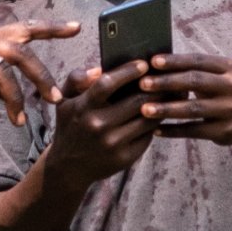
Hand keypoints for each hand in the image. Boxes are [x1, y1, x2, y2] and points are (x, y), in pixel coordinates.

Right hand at [38, 62, 156, 186]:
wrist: (69, 166)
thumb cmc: (71, 125)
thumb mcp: (64, 100)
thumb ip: (76, 79)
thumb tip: (99, 69)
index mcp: (83, 107)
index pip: (107, 84)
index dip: (128, 71)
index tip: (144, 64)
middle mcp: (98, 125)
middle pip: (135, 101)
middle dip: (154, 87)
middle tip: (164, 77)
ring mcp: (112, 143)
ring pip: (146, 119)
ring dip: (159, 105)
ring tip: (167, 94)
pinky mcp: (125, 158)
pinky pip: (146, 136)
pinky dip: (154, 124)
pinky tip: (158, 115)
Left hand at [136, 53, 231, 159]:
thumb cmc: (223, 93)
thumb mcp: (218, 77)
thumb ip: (194, 70)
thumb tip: (154, 64)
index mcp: (229, 68)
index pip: (198, 61)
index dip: (175, 61)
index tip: (152, 62)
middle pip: (195, 82)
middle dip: (167, 82)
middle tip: (143, 84)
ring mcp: (231, 110)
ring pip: (193, 109)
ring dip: (166, 109)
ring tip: (145, 110)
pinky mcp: (226, 131)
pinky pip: (194, 131)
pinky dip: (173, 131)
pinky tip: (156, 130)